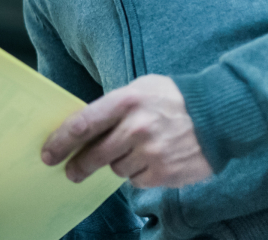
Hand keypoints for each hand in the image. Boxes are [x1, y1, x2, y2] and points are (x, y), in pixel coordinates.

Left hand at [41, 75, 212, 187]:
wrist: (219, 113)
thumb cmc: (174, 97)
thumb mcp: (142, 88)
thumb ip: (114, 105)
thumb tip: (84, 128)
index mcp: (126, 100)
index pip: (83, 124)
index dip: (61, 141)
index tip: (49, 153)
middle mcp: (136, 127)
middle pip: (94, 154)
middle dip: (78, 165)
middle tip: (71, 172)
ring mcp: (151, 152)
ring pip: (116, 168)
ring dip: (118, 163)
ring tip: (135, 149)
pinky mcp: (164, 172)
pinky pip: (137, 180)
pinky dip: (140, 172)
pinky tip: (153, 158)